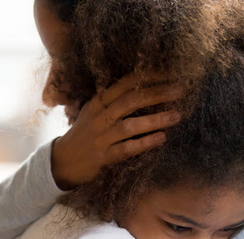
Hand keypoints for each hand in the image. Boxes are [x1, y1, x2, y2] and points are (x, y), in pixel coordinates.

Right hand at [50, 72, 182, 188]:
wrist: (62, 161)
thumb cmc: (85, 134)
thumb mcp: (94, 112)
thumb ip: (114, 100)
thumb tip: (144, 87)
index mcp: (99, 102)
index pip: (126, 83)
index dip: (148, 76)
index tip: (170, 73)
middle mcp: (99, 117)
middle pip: (131, 100)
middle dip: (157, 94)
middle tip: (180, 90)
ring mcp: (101, 137)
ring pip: (130, 125)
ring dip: (156, 119)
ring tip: (177, 115)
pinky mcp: (104, 157)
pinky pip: (127, 148)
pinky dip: (145, 143)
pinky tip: (162, 138)